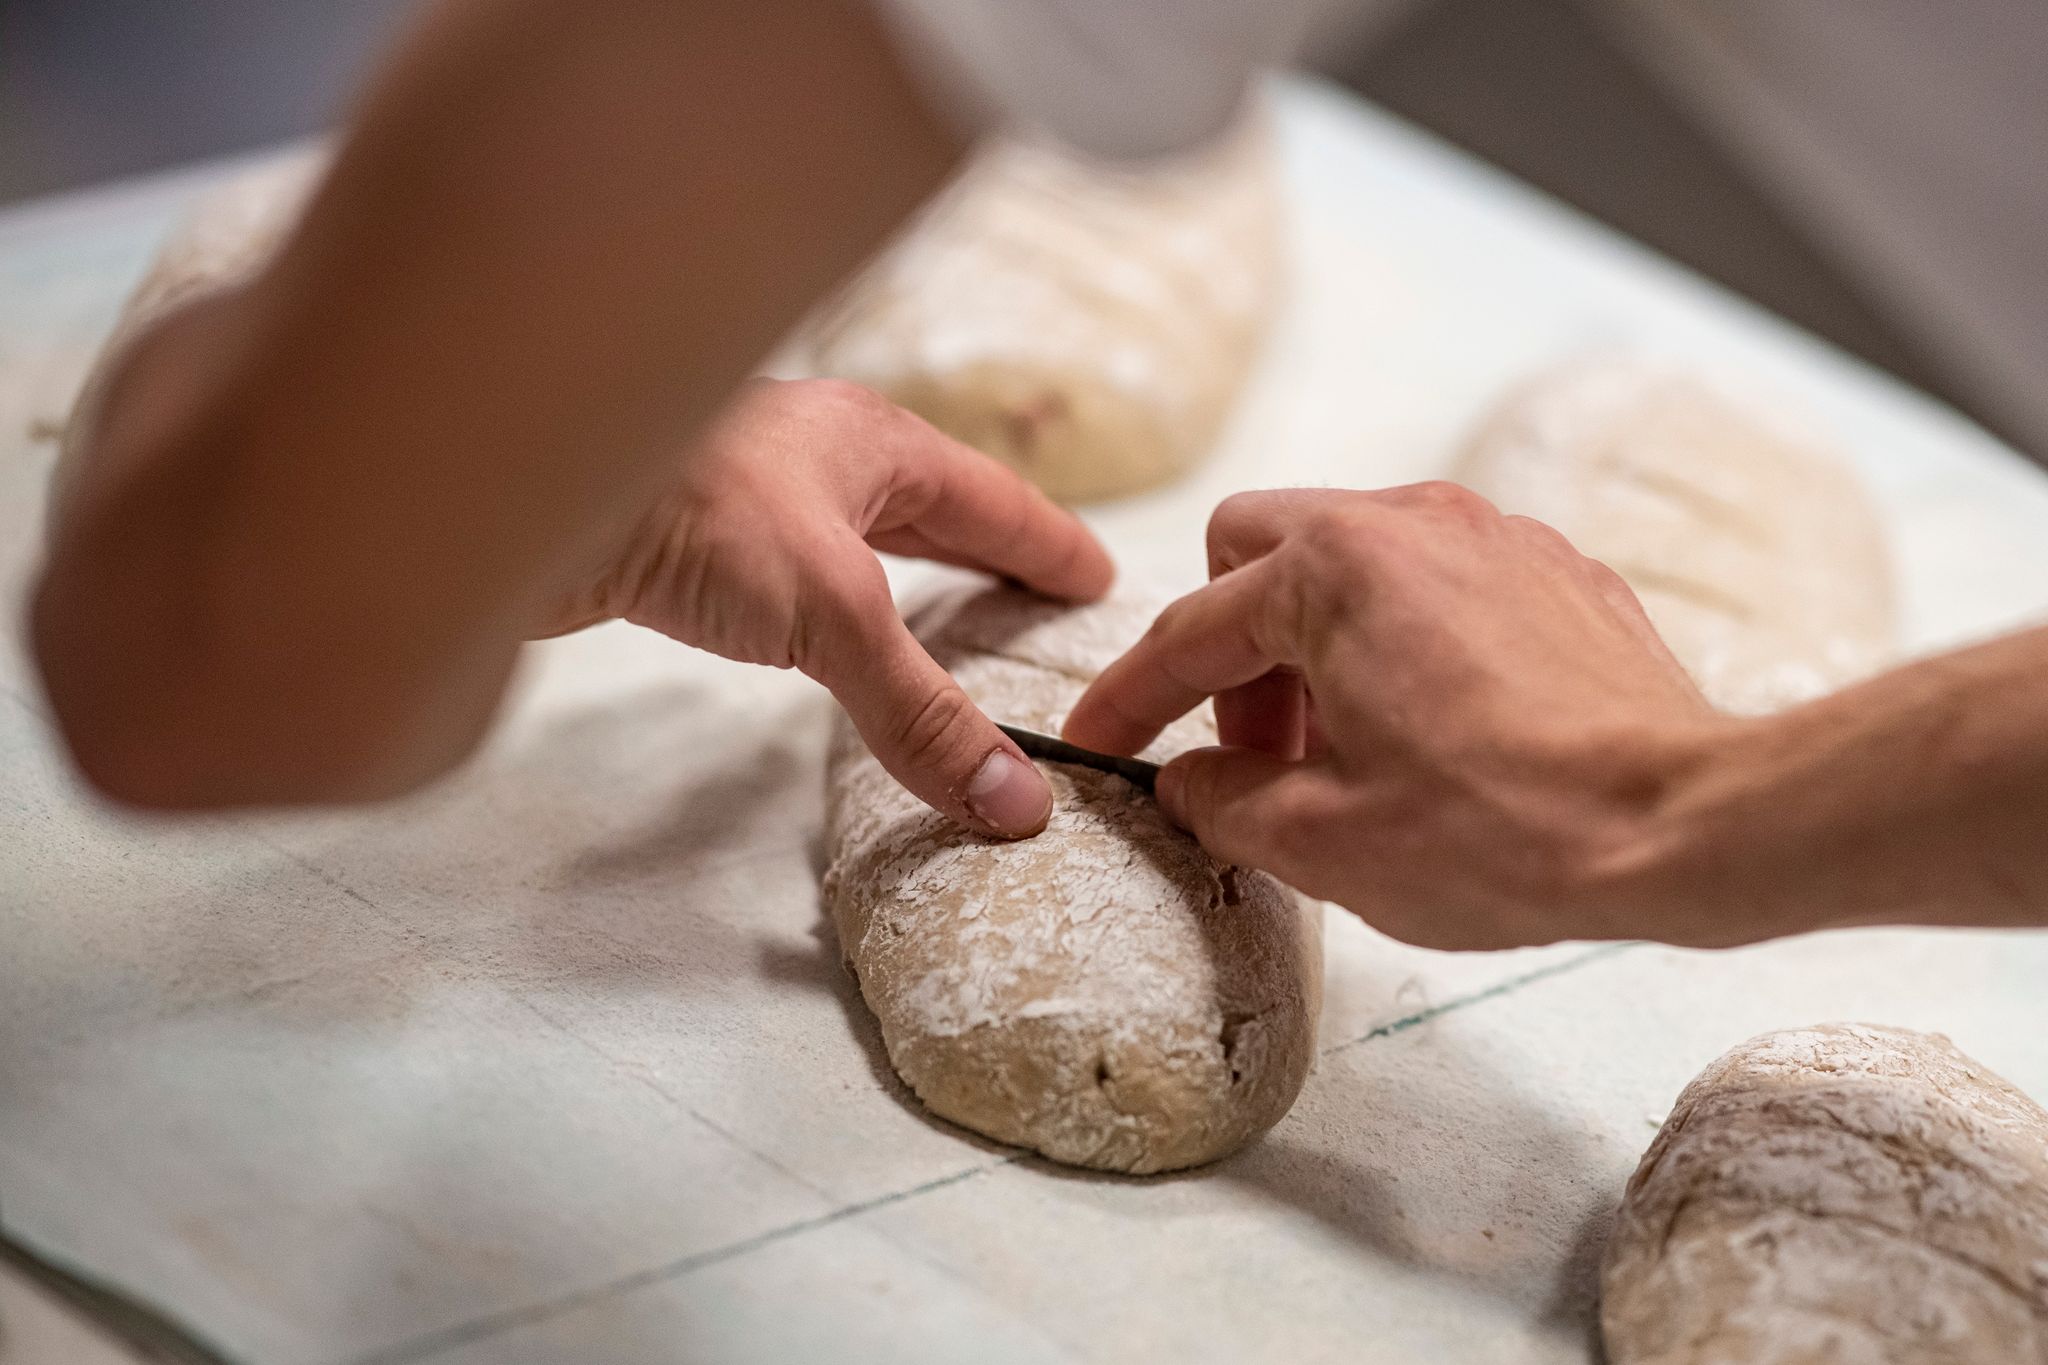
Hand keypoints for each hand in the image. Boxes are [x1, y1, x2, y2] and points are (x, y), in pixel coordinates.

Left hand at [546, 377, 1113, 836]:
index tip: (1098, 578)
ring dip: (909, 573)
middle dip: (987, 551)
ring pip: (858, 534)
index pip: (994, 502)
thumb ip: (922, 712)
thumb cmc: (688, 508)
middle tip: (1040, 596)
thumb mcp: (833, 613)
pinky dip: (836, 602)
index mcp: (874, 442)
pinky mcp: (690, 534)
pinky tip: (824, 630)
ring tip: (948, 616)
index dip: (1050, 546)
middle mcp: (818, 454)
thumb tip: (1015, 804)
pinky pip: (796, 568)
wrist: (513, 488)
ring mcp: (751, 489)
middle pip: (931, 507)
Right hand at [1062, 485, 1735, 947]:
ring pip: (1349, 560)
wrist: (1684, 823)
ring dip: (1313, 647)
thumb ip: (1225, 798)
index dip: (1132, 697)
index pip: (1191, 631)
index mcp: (1333, 570)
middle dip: (1231, 649)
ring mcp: (1493, 536)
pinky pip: (1435, 582)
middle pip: (1258, 550)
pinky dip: (1397, 643)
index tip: (1101, 740)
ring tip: (1346, 755)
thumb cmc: (1509, 832)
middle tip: (1256, 751)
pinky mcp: (1554, 571)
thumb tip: (1191, 781)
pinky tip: (1429, 732)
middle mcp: (1411, 523)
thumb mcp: (1325, 841)